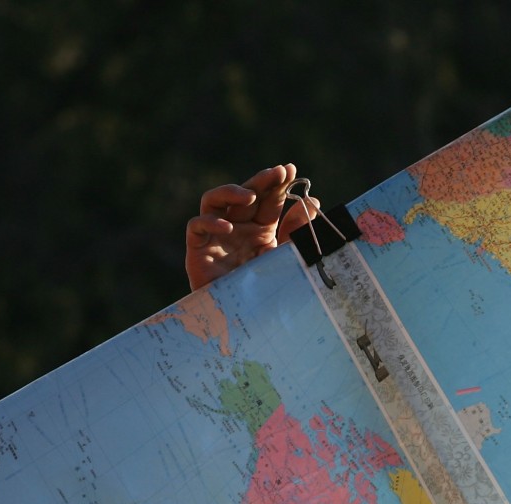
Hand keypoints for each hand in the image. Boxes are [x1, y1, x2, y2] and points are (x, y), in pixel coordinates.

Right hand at [185, 163, 317, 289]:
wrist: (242, 325)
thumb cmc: (266, 294)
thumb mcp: (286, 260)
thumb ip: (298, 233)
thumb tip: (313, 201)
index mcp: (260, 230)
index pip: (268, 200)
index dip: (277, 183)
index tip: (289, 170)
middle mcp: (237, 228)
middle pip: (245, 195)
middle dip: (260, 181)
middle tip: (277, 173)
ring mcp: (216, 237)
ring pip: (214, 201)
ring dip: (231, 192)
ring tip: (250, 195)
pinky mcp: (198, 250)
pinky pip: (196, 226)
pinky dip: (210, 222)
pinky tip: (228, 226)